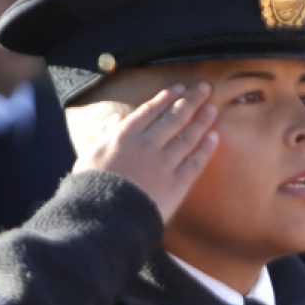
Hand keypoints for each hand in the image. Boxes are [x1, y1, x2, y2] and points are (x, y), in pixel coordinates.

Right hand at [73, 84, 218, 223]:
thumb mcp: (90, 155)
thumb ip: (104, 134)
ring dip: (202, 119)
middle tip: (204, 88)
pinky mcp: (177, 184)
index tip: (179, 89)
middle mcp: (148, 145)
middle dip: (191, 100)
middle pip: (174, 117)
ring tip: (212, 107)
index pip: (150, 110)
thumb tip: (116, 119)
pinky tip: (214, 137)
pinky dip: (206, 148)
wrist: (104, 216)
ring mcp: (164, 163)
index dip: (167, 98)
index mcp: (124, 136)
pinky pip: (196, 162)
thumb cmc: (92, 187)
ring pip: (188, 136)